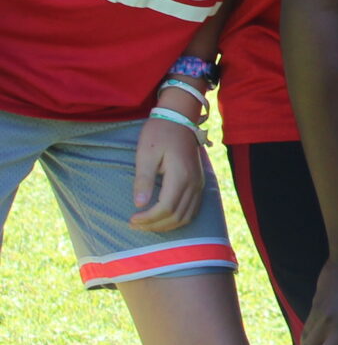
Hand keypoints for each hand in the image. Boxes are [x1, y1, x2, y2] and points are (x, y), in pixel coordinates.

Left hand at [130, 116, 206, 231]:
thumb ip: (143, 180)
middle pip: (176, 216)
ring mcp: (198, 183)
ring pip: (186, 216)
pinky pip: (192, 210)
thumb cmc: (159, 134)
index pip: (166, 208)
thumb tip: (139, 205)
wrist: (179, 119)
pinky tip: (162, 218)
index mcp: (180, 175)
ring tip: (146, 224)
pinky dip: (178, 219)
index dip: (148, 218)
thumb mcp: (145, 154)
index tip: (131, 218)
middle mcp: (193, 182)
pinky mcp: (199, 183)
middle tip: (134, 224)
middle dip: (154, 225)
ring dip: (166, 225)